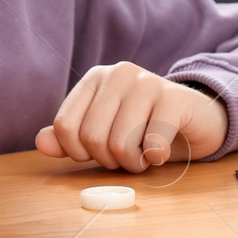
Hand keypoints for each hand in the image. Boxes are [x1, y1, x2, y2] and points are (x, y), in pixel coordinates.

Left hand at [35, 62, 228, 170]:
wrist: (197, 120)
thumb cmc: (145, 128)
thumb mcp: (104, 133)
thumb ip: (69, 138)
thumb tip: (41, 143)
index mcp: (95, 78)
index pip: (65, 127)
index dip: (79, 152)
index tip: (99, 153)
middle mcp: (119, 74)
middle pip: (92, 138)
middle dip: (109, 160)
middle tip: (128, 155)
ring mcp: (148, 82)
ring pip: (119, 143)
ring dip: (133, 162)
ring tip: (144, 155)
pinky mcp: (174, 98)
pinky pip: (152, 143)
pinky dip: (155, 158)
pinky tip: (162, 152)